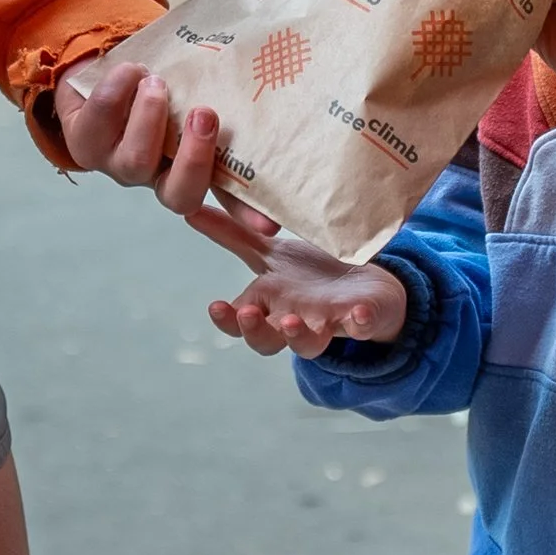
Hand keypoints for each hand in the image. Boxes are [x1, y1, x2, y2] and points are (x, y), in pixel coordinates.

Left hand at [57, 58, 280, 267]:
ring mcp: (119, 164)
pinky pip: (98, 123)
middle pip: (178, 195)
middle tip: (205, 114)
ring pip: (136, 162)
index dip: (247, 215)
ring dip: (150, 117)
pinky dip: (116, 92)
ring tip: (155, 82)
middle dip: (194, 158)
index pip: (228, 196)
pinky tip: (129, 71)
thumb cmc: (162, 76)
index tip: (270, 225)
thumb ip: (223, 92)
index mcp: (193, 166)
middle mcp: (156, 175)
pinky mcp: (84, 142)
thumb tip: (269, 76)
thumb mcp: (196, 85)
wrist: (104, 64)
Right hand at [209, 238, 410, 358]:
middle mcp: (292, 321)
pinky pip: (360, 328)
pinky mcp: (361, 321)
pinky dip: (359, 324)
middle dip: (256, 331)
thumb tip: (190, 210)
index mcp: (269, 305)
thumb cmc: (311, 276)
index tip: (215, 306)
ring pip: (308, 344)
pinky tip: (359, 314)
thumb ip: (232, 236)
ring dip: (298, 336)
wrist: (366, 287)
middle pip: (267, 341)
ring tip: (291, 322)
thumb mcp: (270, 253)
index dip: (226, 319)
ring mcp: (326, 324)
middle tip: (250, 315)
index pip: (239, 321)